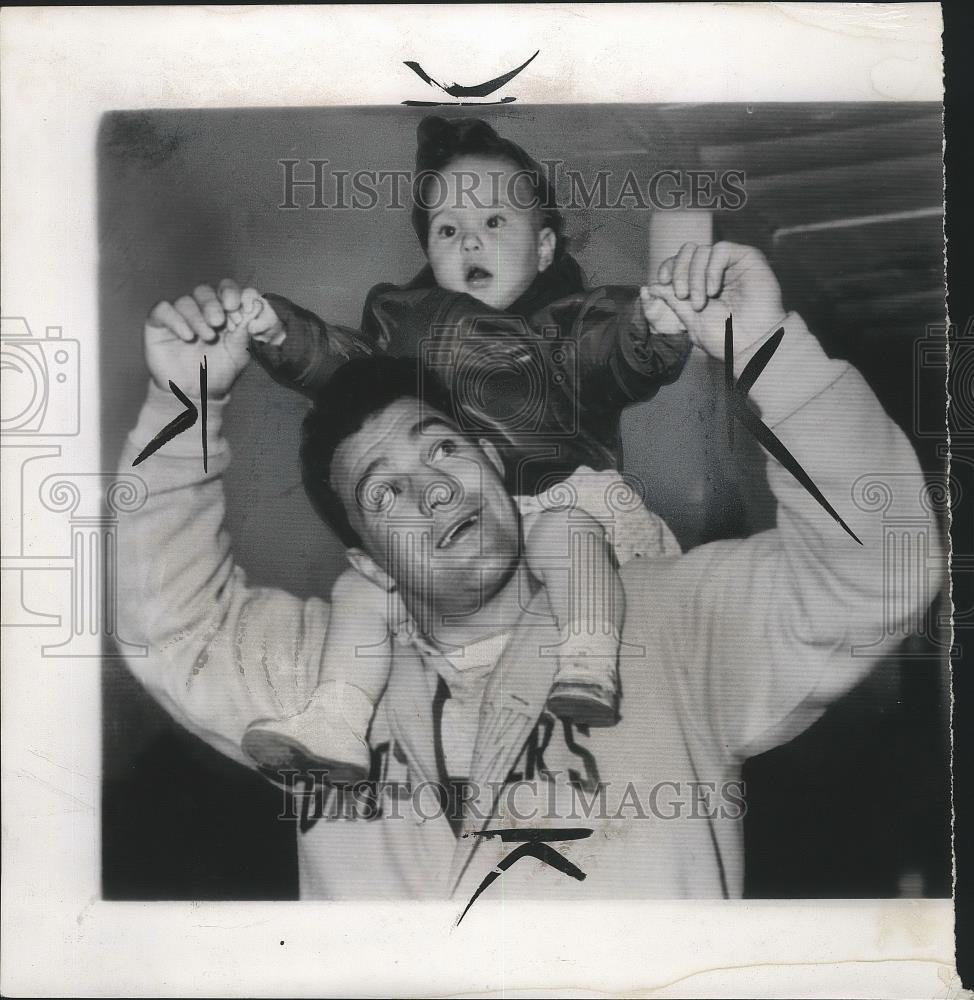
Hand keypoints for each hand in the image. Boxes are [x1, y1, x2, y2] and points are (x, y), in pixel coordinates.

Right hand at [144, 280, 281, 398]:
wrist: (196, 394)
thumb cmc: (219, 371)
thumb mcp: (240, 351)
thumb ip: (247, 328)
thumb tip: (257, 304)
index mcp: (222, 312)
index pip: (225, 289)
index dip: (231, 293)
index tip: (237, 306)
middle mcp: (199, 311)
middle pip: (204, 291)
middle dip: (213, 304)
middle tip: (219, 322)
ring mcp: (178, 316)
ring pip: (185, 301)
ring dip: (197, 317)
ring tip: (207, 336)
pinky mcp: (158, 324)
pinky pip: (163, 309)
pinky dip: (176, 320)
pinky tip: (187, 336)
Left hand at [640, 241, 785, 358]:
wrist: (752, 343)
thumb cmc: (724, 337)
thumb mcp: (689, 318)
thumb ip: (672, 300)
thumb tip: (651, 286)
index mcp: (701, 282)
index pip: (679, 261)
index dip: (668, 266)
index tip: (662, 281)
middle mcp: (715, 270)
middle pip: (687, 251)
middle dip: (679, 272)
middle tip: (683, 296)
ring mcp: (731, 264)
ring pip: (702, 251)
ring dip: (695, 277)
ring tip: (700, 302)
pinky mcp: (747, 258)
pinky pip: (720, 249)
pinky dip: (712, 269)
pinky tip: (714, 291)